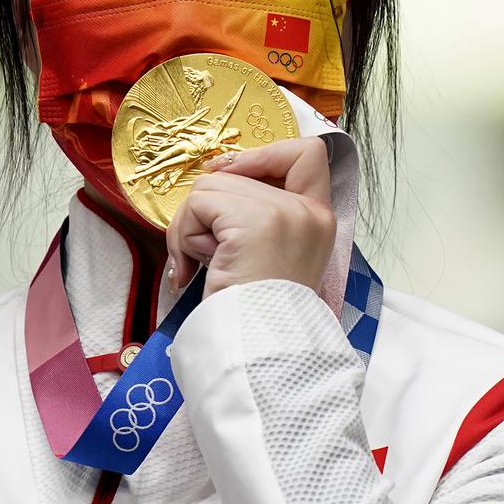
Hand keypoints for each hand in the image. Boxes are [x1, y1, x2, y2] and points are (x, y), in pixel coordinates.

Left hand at [164, 137, 335, 296]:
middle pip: (235, 174)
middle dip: (206, 211)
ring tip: (202, 264)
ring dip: (189, 227)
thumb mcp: (269, 255)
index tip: (230, 174)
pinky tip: (194, 267)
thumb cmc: (255, 313)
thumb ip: (256, 214)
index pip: (308, 153)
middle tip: (203, 255)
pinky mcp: (253, 221)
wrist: (258, 349)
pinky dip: (183, 235)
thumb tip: (214, 172)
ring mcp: (284, 213)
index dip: (262, 155)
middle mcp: (309, 211)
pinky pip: (197, 204)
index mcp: (320, 218)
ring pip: (210, 186)